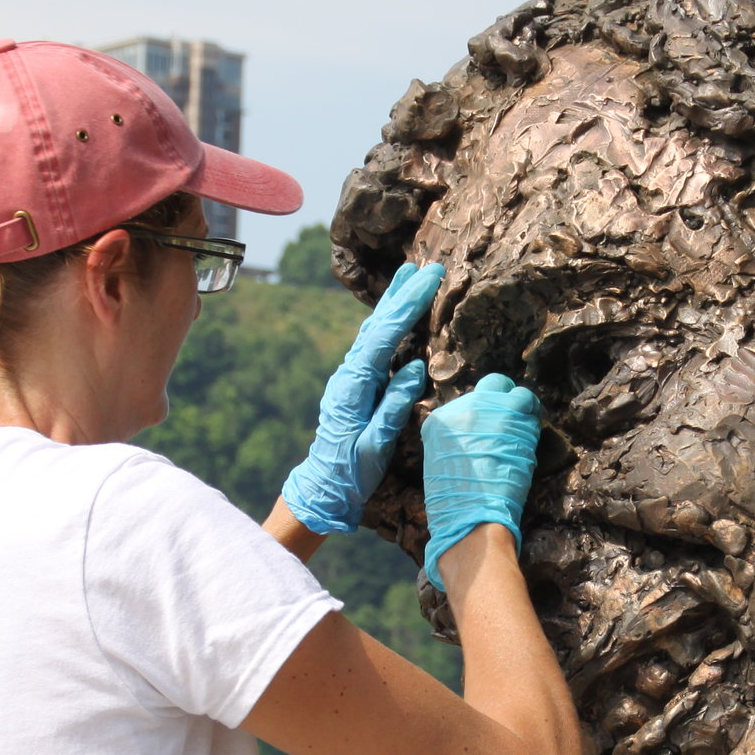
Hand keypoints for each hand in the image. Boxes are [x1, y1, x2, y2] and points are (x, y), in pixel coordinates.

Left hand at [278, 261, 442, 534]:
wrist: (325, 486)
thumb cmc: (352, 471)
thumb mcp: (376, 444)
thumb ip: (393, 406)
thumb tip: (414, 367)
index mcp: (354, 386)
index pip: (385, 336)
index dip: (408, 305)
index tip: (429, 279)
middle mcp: (349, 374)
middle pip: (377, 325)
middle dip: (402, 295)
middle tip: (424, 267)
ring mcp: (351, 377)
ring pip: (374, 331)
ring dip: (392, 304)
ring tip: (410, 277)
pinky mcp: (356, 384)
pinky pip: (374, 345)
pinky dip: (387, 323)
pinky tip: (395, 313)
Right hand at [422, 373, 539, 591]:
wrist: (472, 518)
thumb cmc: (456, 506)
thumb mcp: (443, 468)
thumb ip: (457, 446)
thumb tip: (476, 440)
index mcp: (437, 423)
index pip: (465, 407)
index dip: (483, 418)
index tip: (491, 431)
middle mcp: (459, 409)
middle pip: (488, 386)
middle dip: (502, 400)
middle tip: (512, 419)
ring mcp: (487, 409)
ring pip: (511, 391)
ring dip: (521, 407)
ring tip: (526, 424)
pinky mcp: (511, 415)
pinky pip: (527, 402)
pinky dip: (532, 413)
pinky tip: (533, 429)